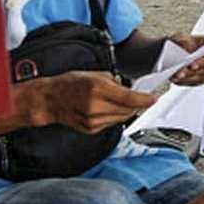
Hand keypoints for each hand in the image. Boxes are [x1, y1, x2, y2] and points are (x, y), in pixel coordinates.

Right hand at [36, 71, 155, 133]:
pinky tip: (108, 108)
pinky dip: (115, 116)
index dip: (144, 100)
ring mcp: (93, 121)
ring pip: (122, 118)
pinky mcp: (91, 129)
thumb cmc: (70, 84)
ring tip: (120, 101)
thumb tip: (129, 88)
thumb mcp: (94, 74)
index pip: (128, 98)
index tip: (153, 99)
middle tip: (140, 97)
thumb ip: (114, 82)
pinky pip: (112, 123)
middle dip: (137, 104)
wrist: (50, 100)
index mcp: (97, 89)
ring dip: (127, 111)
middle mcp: (95, 107)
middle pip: (128, 110)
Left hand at [169, 34, 203, 85]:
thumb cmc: (184, 40)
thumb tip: (186, 45)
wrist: (178, 48)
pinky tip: (177, 79)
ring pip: (203, 77)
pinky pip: (197, 82)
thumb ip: (184, 39)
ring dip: (189, 78)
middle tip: (181, 73)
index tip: (192, 65)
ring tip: (176, 76)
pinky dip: (186, 81)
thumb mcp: (182, 35)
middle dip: (194, 72)